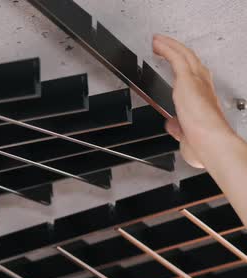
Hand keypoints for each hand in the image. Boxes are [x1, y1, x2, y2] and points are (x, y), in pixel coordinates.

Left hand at [153, 34, 233, 167]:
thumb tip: (172, 125)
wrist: (211, 144)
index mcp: (204, 100)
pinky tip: (157, 44)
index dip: (185, 68)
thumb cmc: (204, 145)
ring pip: (184, 54)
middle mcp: (203, 87)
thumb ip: (178, 128)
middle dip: (177, 50)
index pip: (195, 77)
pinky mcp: (188, 80)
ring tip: (158, 41)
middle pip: (190, 60)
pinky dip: (167, 48)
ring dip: (170, 45)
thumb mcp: (187, 136)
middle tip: (163, 45)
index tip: (175, 64)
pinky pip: (176, 58)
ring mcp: (197, 82)